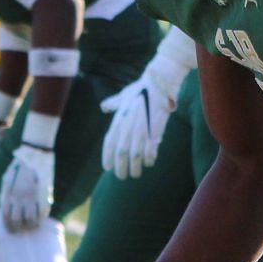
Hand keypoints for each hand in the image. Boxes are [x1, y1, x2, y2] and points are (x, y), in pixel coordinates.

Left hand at [0, 144, 53, 230]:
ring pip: (31, 219)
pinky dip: (42, 217)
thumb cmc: (19, 165)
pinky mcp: (42, 193)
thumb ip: (6, 193)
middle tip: (24, 230)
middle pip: (17, 220)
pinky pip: (42, 211)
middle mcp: (17, 196)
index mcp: (7, 193)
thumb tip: (5, 207)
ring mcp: (30, 195)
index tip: (13, 230)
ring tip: (34, 225)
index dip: (9, 226)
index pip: (5, 216)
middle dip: (20, 228)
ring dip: (32, 224)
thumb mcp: (7, 178)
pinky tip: (42, 217)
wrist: (33, 153)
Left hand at [98, 54, 189, 179]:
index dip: (107, 157)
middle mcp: (127, 127)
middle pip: (121, 153)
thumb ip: (113, 103)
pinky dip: (149, 159)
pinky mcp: (155, 132)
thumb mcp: (123, 96)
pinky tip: (149, 162)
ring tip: (135, 174)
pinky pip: (150, 151)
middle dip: (121, 168)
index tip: (107, 168)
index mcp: (118, 120)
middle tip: (122, 176)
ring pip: (136, 156)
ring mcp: (141, 130)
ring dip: (135, 168)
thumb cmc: (140, 90)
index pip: (109, 143)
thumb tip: (104, 106)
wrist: (158, 84)